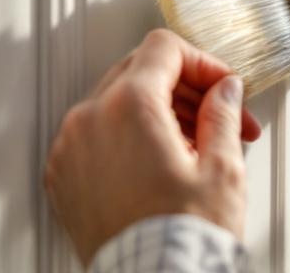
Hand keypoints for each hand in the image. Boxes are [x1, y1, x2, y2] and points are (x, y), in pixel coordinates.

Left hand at [43, 29, 260, 265]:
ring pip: (117, 101)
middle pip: (140, 71)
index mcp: (129, 107)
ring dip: (158, 110)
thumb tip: (225, 91)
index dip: (202, 62)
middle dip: (185, 89)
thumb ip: (223, 114)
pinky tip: (160, 162)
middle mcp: (89, 120)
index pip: (164, 49)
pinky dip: (128, 135)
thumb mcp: (221, 168)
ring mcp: (70, 149)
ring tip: (195, 145)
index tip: (221, 84)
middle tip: (218, 114)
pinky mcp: (64, 177)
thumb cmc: (181, 239)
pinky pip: (97, 134)